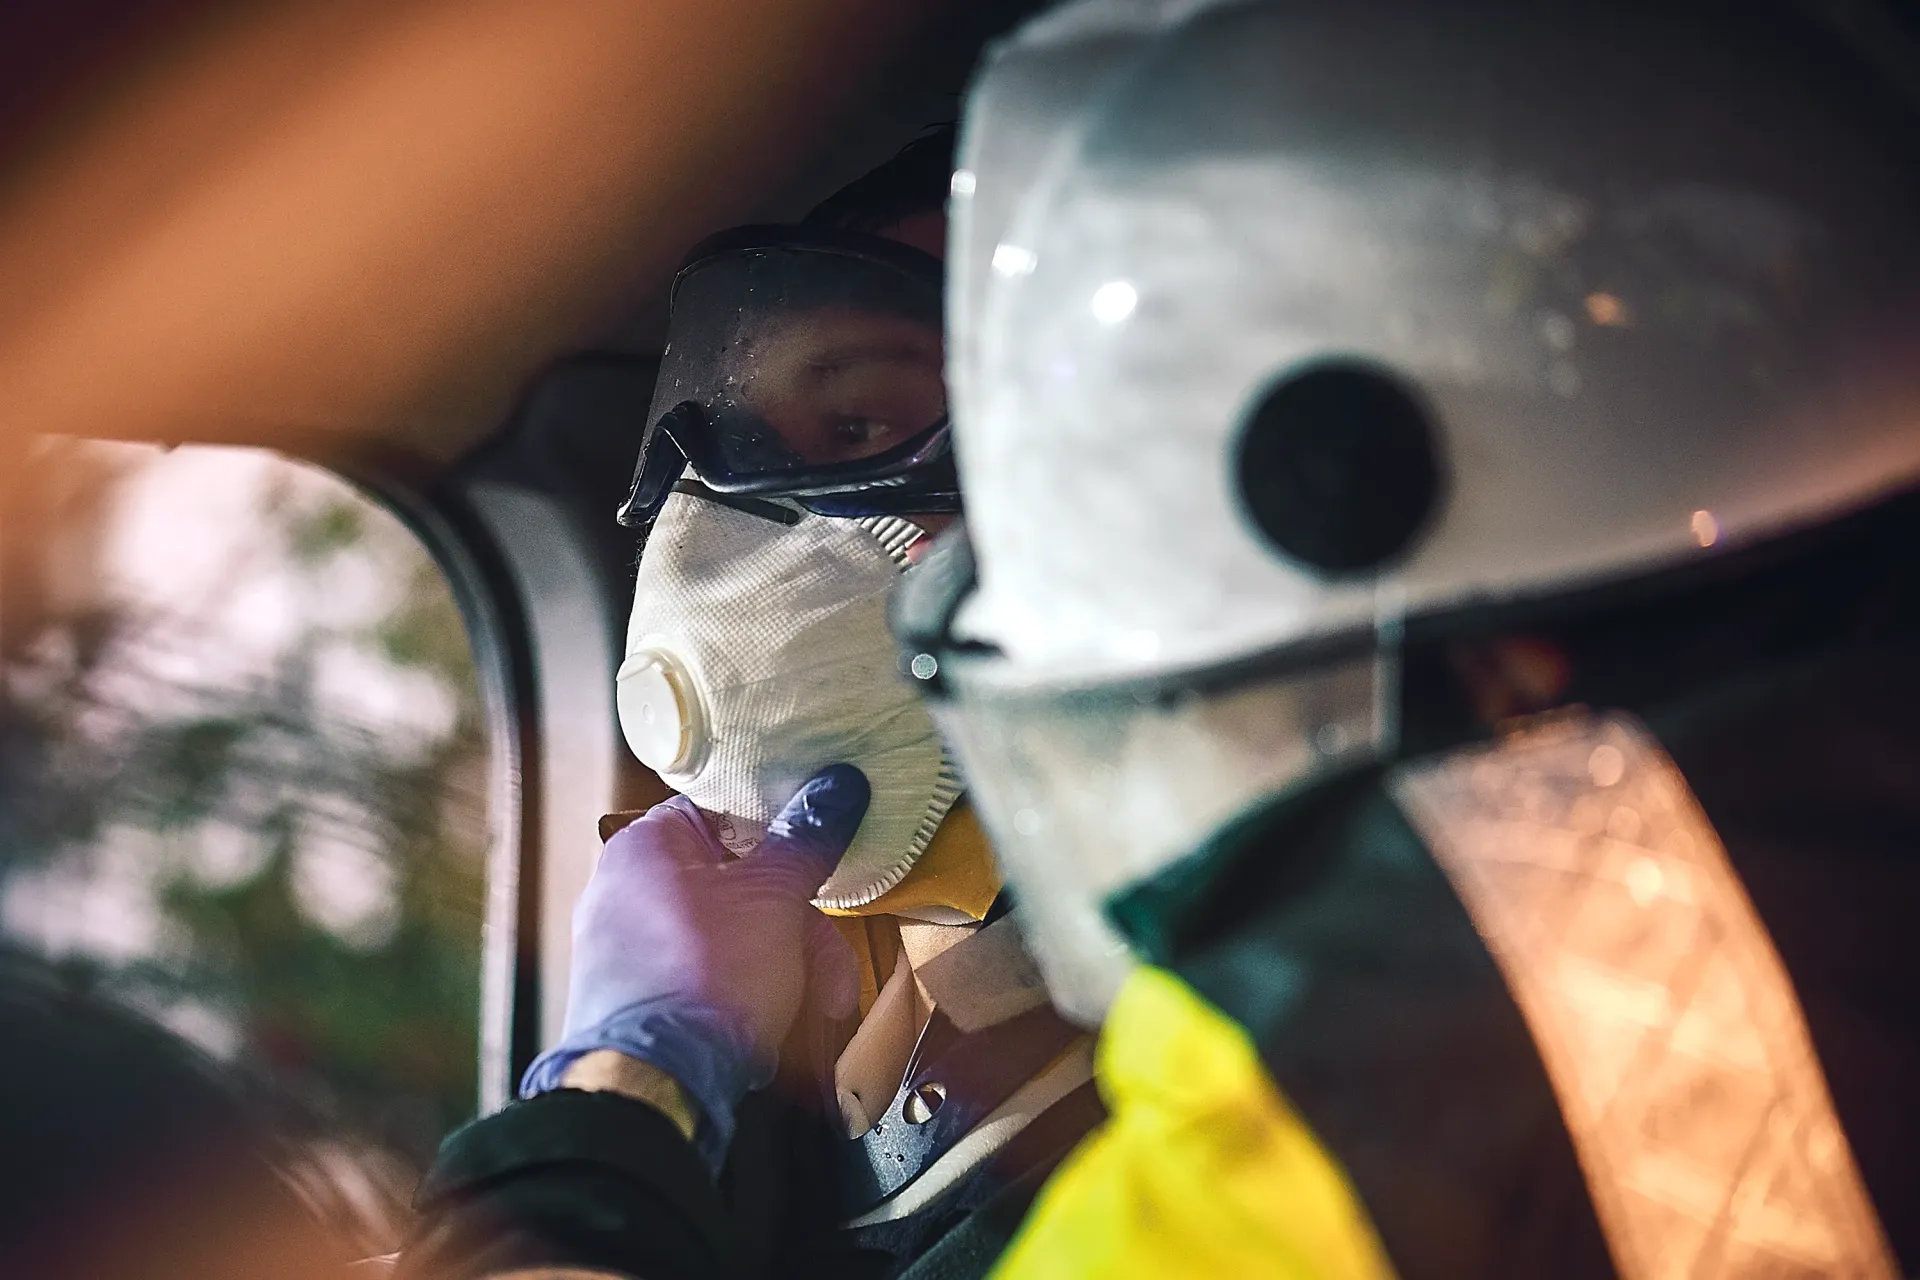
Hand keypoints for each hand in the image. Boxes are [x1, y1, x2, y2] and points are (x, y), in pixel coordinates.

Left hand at [520, 764, 867, 1168]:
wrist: (653, 1087)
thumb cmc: (702, 981)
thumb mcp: (774, 898)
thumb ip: (806, 839)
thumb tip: (836, 788)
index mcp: (646, 847)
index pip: (722, 808)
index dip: (778, 826)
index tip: (818, 844)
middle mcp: (625, 890)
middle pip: (736, 883)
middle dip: (798, 925)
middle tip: (829, 960)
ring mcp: (627, 949)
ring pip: (728, 935)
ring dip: (785, 965)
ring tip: (819, 1002)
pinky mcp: (637, 999)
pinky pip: (704, 977)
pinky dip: (746, 991)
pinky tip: (775, 1022)